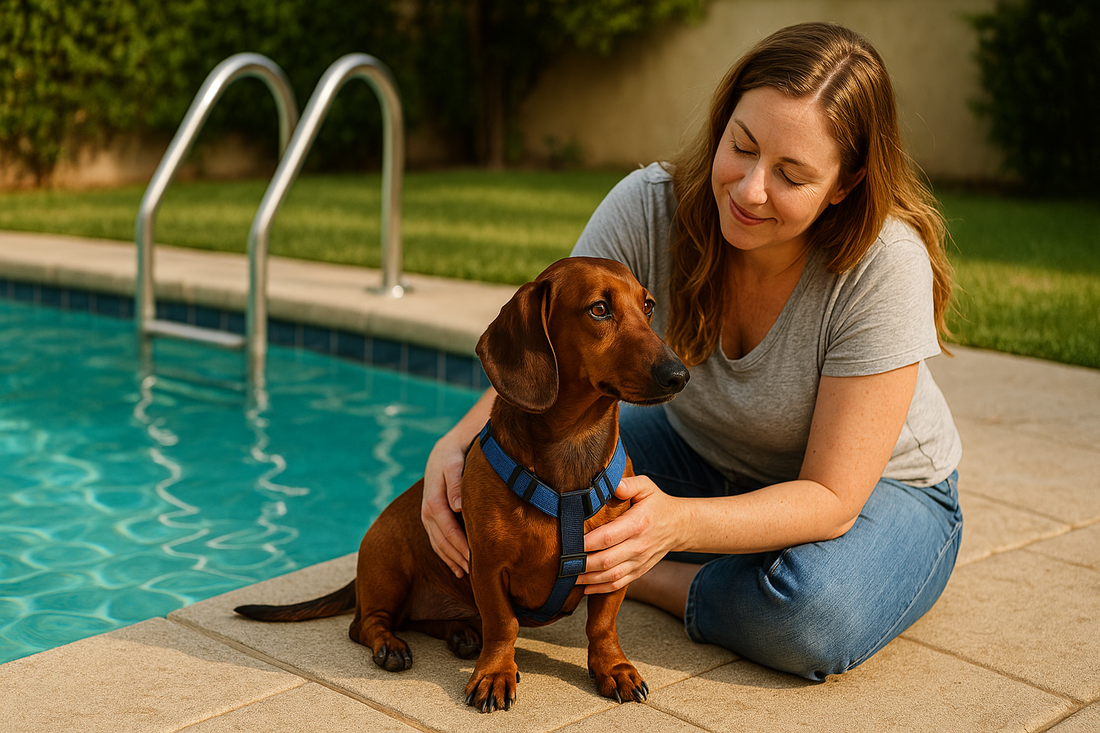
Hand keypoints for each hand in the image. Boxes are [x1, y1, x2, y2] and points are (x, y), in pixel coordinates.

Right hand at [421, 433, 470, 576]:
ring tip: (469, 574)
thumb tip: (457, 506)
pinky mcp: (431, 519)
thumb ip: (456, 484)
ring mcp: (427, 517)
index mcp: (433, 502)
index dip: (462, 547)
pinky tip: (458, 568)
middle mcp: (427, 512)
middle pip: (443, 542)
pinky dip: (446, 556)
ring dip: (453, 560)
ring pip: (439, 545)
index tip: (476, 560)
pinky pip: (437, 542)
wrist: (443, 451)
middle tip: (478, 573)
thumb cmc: (453, 457)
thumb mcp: (455, 465)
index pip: (449, 531)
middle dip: (459, 558)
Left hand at [578, 475, 682, 593]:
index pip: (607, 537)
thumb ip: (629, 484)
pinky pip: (619, 584)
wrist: (679, 526)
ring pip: (611, 576)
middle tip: (562, 563)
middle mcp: (639, 546)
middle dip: (582, 564)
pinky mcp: (639, 571)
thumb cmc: (657, 504)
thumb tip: (612, 484)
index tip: (568, 543)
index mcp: (637, 524)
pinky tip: (585, 588)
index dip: (587, 542)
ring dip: (588, 579)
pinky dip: (601, 588)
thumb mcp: (647, 487)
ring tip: (569, 576)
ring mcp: (639, 561)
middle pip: (606, 560)